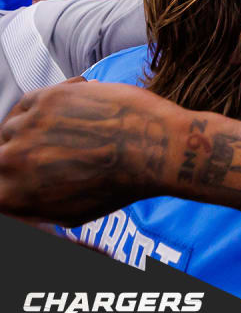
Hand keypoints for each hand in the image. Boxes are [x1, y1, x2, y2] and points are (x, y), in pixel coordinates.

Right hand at [0, 79, 186, 225]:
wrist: (154, 150)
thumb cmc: (119, 186)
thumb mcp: (70, 214)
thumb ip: (34, 206)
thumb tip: (19, 198)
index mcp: (9, 195)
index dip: (11, 173)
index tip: (28, 165)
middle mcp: (8, 161)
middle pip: (2, 149)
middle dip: (22, 149)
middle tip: (54, 147)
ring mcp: (25, 128)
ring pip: (15, 124)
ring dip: (39, 126)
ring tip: (76, 130)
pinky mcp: (46, 98)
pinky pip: (32, 100)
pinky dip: (50, 103)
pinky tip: (76, 104)